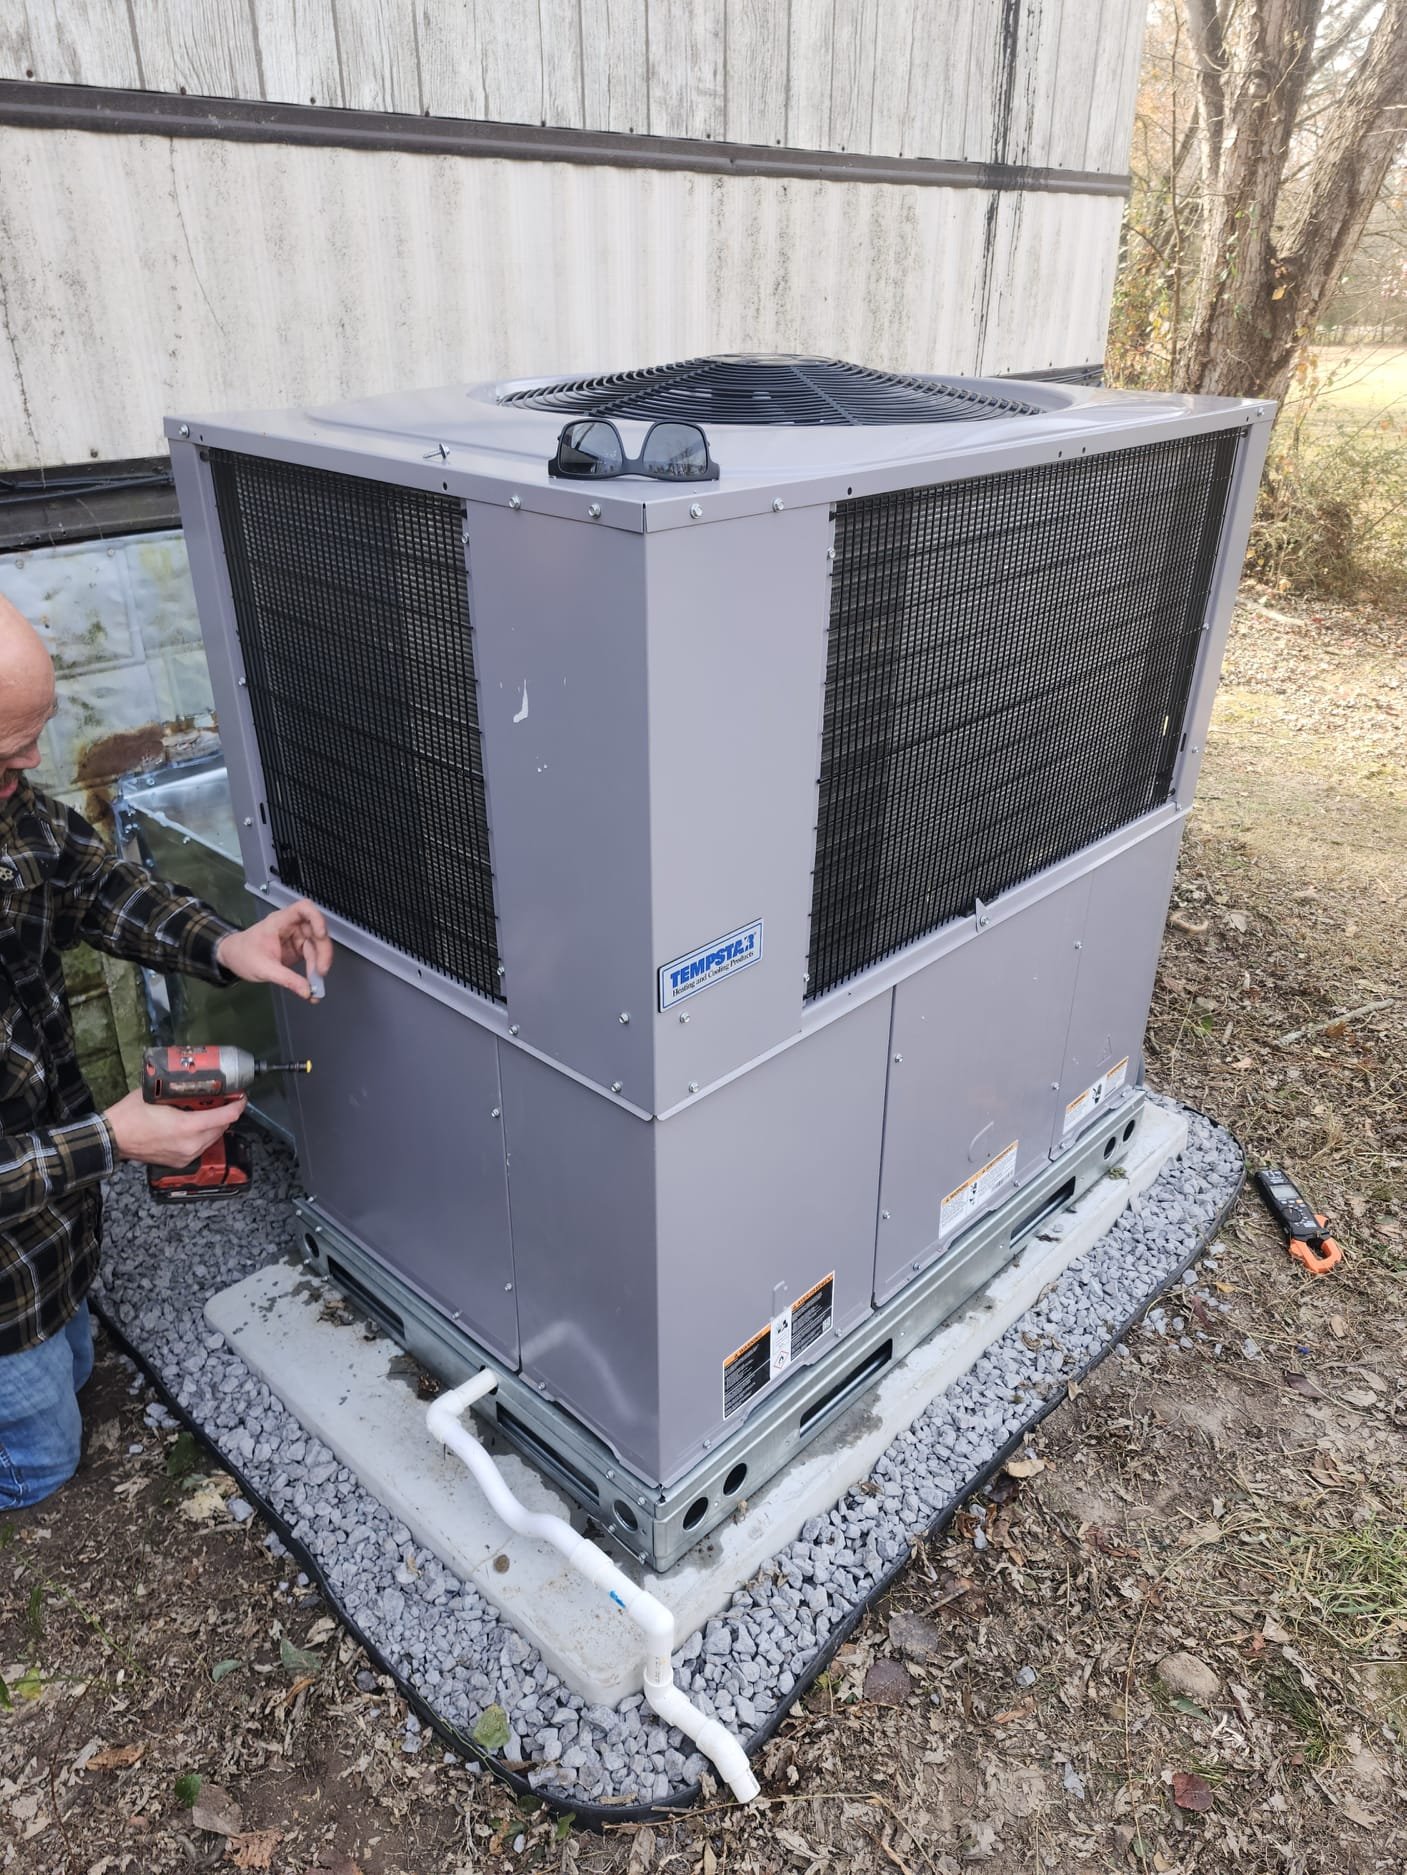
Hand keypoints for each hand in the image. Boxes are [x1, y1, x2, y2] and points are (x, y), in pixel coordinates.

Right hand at [104, 1089, 247, 1167]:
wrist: (113, 1138)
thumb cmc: (131, 1115)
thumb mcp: (158, 1094)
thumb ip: (180, 1090)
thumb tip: (195, 1081)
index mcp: (187, 1126)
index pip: (226, 1116)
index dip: (238, 1105)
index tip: (241, 1097)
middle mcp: (191, 1144)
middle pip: (222, 1127)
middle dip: (225, 1114)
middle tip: (223, 1101)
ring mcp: (186, 1155)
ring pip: (212, 1138)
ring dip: (214, 1125)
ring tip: (208, 1112)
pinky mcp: (180, 1162)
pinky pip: (200, 1147)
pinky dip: (202, 1136)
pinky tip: (195, 1126)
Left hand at [216, 899, 332, 1001]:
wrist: (232, 959)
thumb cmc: (242, 955)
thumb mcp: (263, 968)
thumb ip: (287, 980)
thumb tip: (307, 992)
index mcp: (280, 921)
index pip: (304, 909)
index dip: (317, 918)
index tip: (321, 934)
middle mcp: (291, 926)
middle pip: (316, 931)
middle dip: (322, 951)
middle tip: (321, 972)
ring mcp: (296, 937)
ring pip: (317, 945)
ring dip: (320, 962)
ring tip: (316, 983)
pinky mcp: (298, 949)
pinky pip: (313, 956)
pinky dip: (315, 969)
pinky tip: (313, 983)